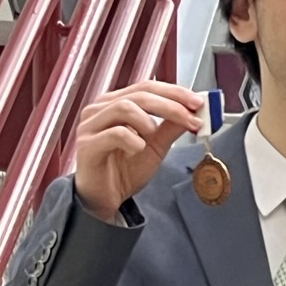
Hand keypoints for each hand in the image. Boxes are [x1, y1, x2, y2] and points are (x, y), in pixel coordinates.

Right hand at [72, 81, 206, 221]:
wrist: (105, 198)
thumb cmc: (125, 170)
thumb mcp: (155, 146)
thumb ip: (170, 128)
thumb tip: (193, 111)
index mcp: (116, 103)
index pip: (147, 87)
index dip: (175, 92)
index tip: (198, 102)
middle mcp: (100, 109)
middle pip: (139, 94)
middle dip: (171, 105)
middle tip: (192, 118)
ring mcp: (90, 125)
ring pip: (124, 108)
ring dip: (148, 122)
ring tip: (153, 138)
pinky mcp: (87, 145)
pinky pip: (114, 134)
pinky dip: (133, 141)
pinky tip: (137, 150)